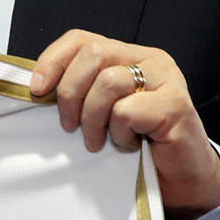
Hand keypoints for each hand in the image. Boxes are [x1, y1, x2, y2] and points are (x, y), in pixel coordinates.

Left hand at [28, 29, 219, 219]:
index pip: (82, 39)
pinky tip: (130, 144)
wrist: (182, 179)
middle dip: (70, 92)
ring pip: (108, 82)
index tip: (37, 89)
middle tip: (70, 125)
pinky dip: (119, 133)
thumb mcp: (103, 110)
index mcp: (129, 55)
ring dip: (94, 118)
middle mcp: (149, 60)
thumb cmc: (139, 145)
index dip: (53, 60)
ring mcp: (166, 79)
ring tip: (100, 140)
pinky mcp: (176, 104)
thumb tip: (37, 87)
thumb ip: (82, 90)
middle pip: (93, 53)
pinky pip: (127, 111)